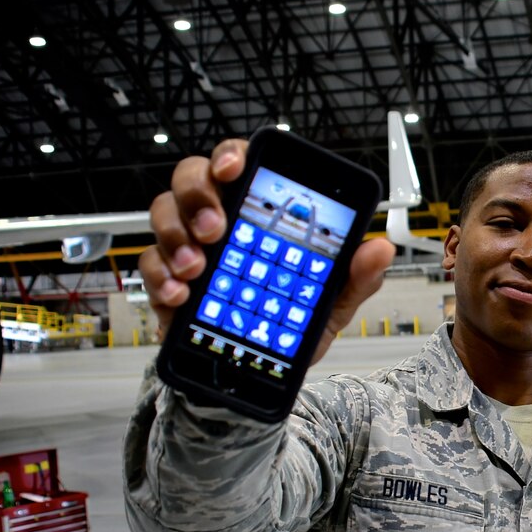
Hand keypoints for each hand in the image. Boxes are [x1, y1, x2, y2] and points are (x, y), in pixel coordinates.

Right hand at [139, 139, 394, 365]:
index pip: (240, 165)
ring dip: (176, 236)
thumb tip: (380, 249)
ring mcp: (190, 249)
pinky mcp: (168, 282)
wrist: (260, 376)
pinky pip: (150, 265)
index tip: (234, 167)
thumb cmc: (290, 325)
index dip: (231, 155)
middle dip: (198, 195)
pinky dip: (162, 277)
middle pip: (191, 179)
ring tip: (198, 267)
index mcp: (260, 215)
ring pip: (163, 214)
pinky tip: (180, 294)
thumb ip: (356, 276)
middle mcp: (220, 222)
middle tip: (216, 228)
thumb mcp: (332, 303)